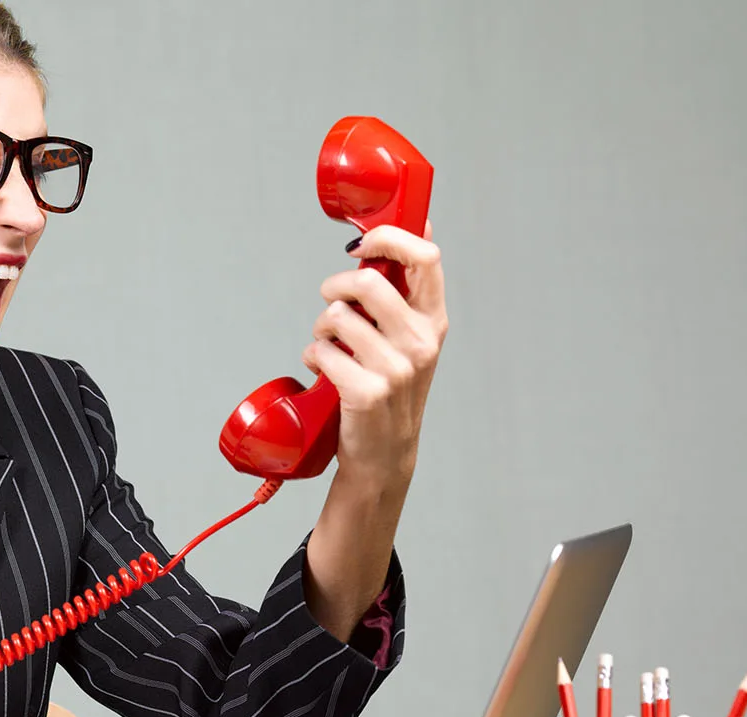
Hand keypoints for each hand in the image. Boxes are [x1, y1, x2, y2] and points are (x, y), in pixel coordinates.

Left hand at [303, 221, 447, 494]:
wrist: (384, 453)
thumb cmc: (389, 389)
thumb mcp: (407, 340)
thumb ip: (401, 295)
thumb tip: (398, 232)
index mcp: (433, 321)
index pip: (426, 257)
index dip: (389, 238)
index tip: (361, 246)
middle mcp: (421, 343)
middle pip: (367, 282)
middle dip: (335, 287)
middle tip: (331, 304)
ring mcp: (396, 369)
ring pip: (336, 317)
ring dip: (321, 329)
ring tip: (329, 346)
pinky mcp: (366, 392)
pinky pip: (320, 351)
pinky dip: (312, 357)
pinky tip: (322, 370)